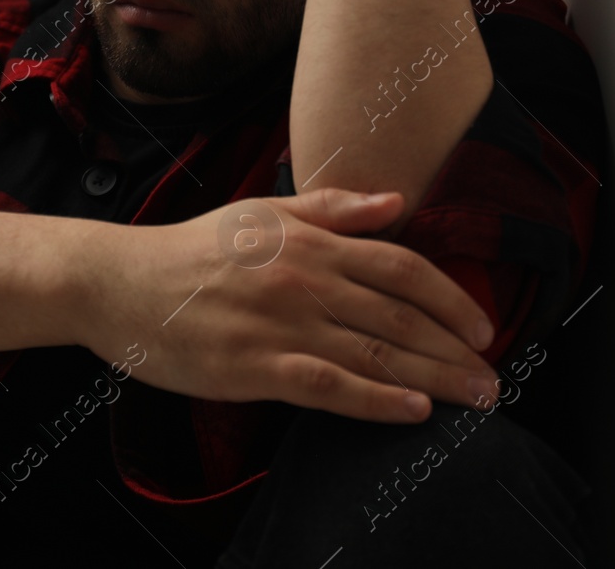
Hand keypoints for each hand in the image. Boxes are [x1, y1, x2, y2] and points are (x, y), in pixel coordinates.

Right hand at [83, 187, 499, 423]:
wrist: (120, 282)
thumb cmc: (190, 250)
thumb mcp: (262, 215)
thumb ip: (332, 209)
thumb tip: (396, 203)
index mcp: (309, 242)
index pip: (400, 266)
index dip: (449, 297)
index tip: (482, 325)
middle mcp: (305, 280)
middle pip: (400, 315)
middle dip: (456, 348)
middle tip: (494, 374)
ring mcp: (282, 324)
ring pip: (376, 353)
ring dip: (435, 379)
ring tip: (475, 399)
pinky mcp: (256, 366)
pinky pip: (331, 385)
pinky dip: (377, 400)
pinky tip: (413, 411)